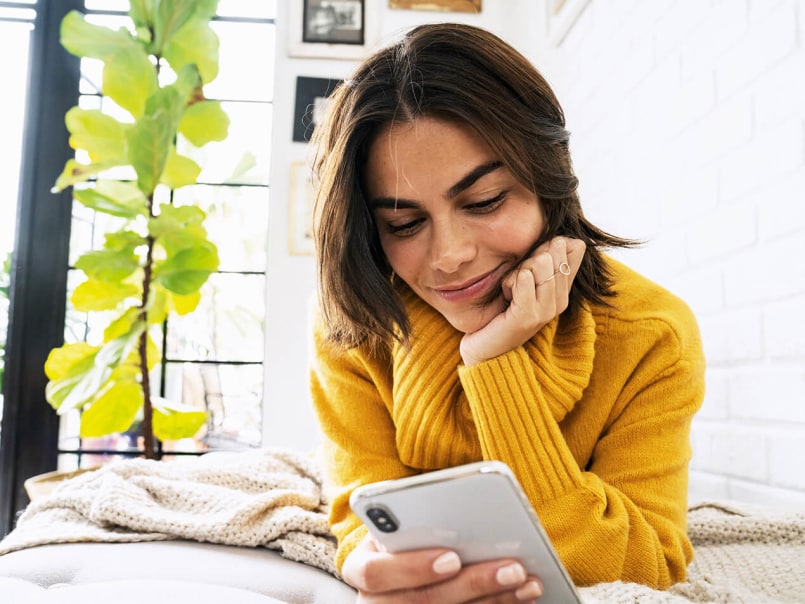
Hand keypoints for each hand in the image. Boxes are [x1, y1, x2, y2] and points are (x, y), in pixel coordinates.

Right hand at [342, 535, 542, 602]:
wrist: (396, 568)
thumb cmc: (401, 537)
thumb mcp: (397, 525)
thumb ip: (415, 521)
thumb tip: (462, 509)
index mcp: (361, 568)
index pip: (375, 574)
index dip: (414, 568)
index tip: (453, 558)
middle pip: (422, 602)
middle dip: (472, 584)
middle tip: (512, 568)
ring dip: (494, 601)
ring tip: (527, 581)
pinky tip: (522, 597)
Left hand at [460, 237, 585, 365]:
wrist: (485, 348)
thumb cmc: (501, 311)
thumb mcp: (525, 281)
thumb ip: (544, 263)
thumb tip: (566, 239)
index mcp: (563, 292)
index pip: (573, 250)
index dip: (550, 245)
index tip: (531, 261)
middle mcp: (560, 302)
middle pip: (552, 253)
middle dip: (528, 259)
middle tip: (516, 282)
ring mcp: (546, 310)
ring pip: (539, 262)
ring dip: (517, 272)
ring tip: (510, 292)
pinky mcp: (528, 315)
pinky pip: (523, 277)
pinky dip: (509, 282)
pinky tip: (506, 298)